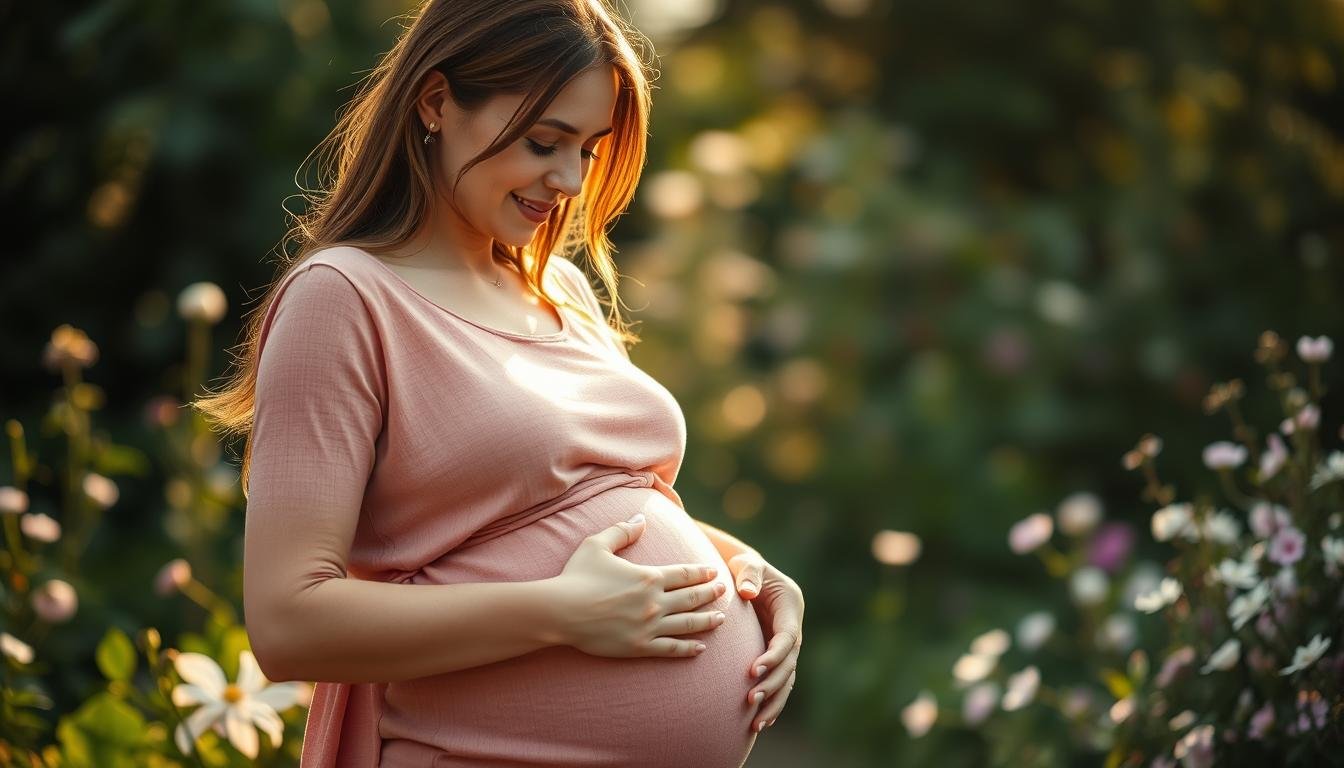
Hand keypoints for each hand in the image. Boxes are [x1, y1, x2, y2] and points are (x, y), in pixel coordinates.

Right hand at [551, 514, 727, 658]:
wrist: (560, 611)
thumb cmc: (576, 576)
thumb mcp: (597, 545)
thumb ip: (622, 530)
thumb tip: (641, 517)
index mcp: (648, 577)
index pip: (684, 574)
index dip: (701, 572)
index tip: (714, 572)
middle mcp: (654, 602)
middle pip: (691, 598)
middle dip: (710, 594)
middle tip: (723, 591)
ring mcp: (649, 626)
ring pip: (687, 624)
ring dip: (707, 621)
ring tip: (721, 619)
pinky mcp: (639, 647)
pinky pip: (670, 649)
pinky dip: (688, 649)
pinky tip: (700, 648)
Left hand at [728, 557, 802, 733]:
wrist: (745, 574)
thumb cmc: (744, 567)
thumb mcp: (747, 563)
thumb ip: (748, 574)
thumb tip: (747, 591)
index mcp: (790, 607)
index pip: (788, 638)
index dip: (774, 656)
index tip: (753, 671)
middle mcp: (793, 628)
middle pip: (789, 663)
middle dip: (772, 683)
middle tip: (751, 699)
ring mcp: (787, 644)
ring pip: (787, 679)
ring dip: (773, 701)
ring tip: (755, 723)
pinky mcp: (777, 654)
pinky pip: (779, 681)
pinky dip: (772, 701)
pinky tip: (760, 722)